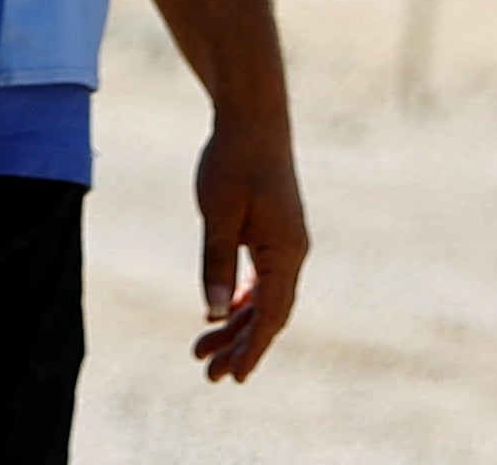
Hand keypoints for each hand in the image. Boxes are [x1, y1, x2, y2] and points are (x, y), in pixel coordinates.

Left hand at [188, 117, 306, 381]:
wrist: (253, 118)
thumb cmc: (234, 161)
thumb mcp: (219, 214)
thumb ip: (216, 263)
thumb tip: (213, 313)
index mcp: (285, 252)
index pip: (270, 315)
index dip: (252, 349)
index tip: (233, 378)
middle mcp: (292, 252)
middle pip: (269, 313)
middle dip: (241, 346)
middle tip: (210, 375)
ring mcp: (285, 243)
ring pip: (264, 298)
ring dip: (237, 325)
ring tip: (204, 351)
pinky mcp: (274, 232)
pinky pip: (262, 278)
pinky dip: (242, 299)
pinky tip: (221, 314)